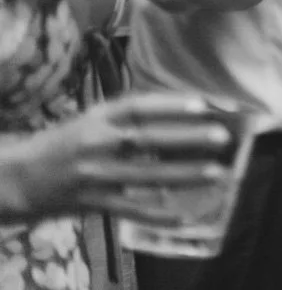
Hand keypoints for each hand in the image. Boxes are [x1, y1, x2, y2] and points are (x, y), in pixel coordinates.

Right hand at [4, 94, 231, 225]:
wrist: (21, 178)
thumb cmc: (70, 142)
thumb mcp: (95, 120)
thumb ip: (131, 118)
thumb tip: (187, 113)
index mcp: (99, 117)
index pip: (138, 106)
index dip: (171, 105)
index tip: (204, 104)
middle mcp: (96, 143)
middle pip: (146, 139)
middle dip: (186, 137)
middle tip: (222, 136)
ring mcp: (94, 174)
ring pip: (145, 175)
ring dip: (184, 174)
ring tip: (217, 171)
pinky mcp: (92, 202)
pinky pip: (130, 209)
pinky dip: (158, 214)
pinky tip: (185, 216)